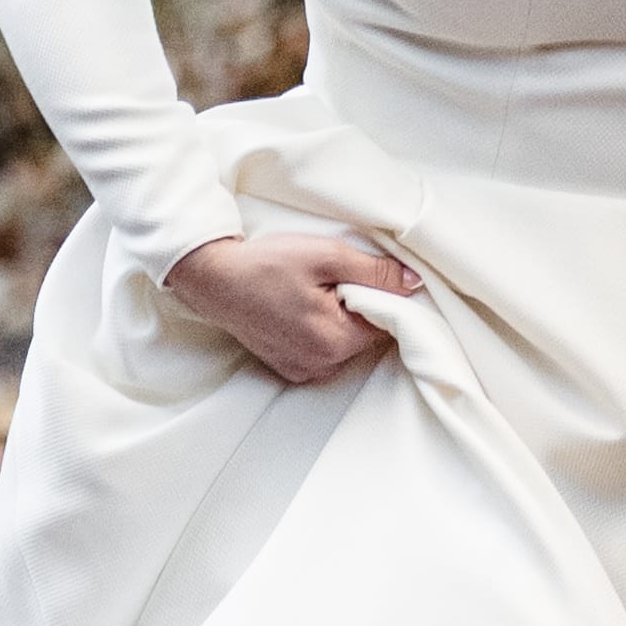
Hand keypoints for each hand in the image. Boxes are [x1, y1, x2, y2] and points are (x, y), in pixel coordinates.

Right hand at [165, 228, 415, 390]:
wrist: (214, 279)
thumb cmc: (265, 265)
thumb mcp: (326, 256)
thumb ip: (374, 271)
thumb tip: (412, 283)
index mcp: (334, 342)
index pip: (386, 325)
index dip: (382, 297)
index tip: (367, 276)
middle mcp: (320, 366)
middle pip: (365, 336)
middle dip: (359, 308)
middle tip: (333, 280)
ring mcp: (301, 370)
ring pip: (343, 344)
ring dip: (339, 320)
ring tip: (312, 292)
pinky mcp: (287, 367)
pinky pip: (321, 351)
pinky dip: (320, 330)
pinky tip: (300, 307)